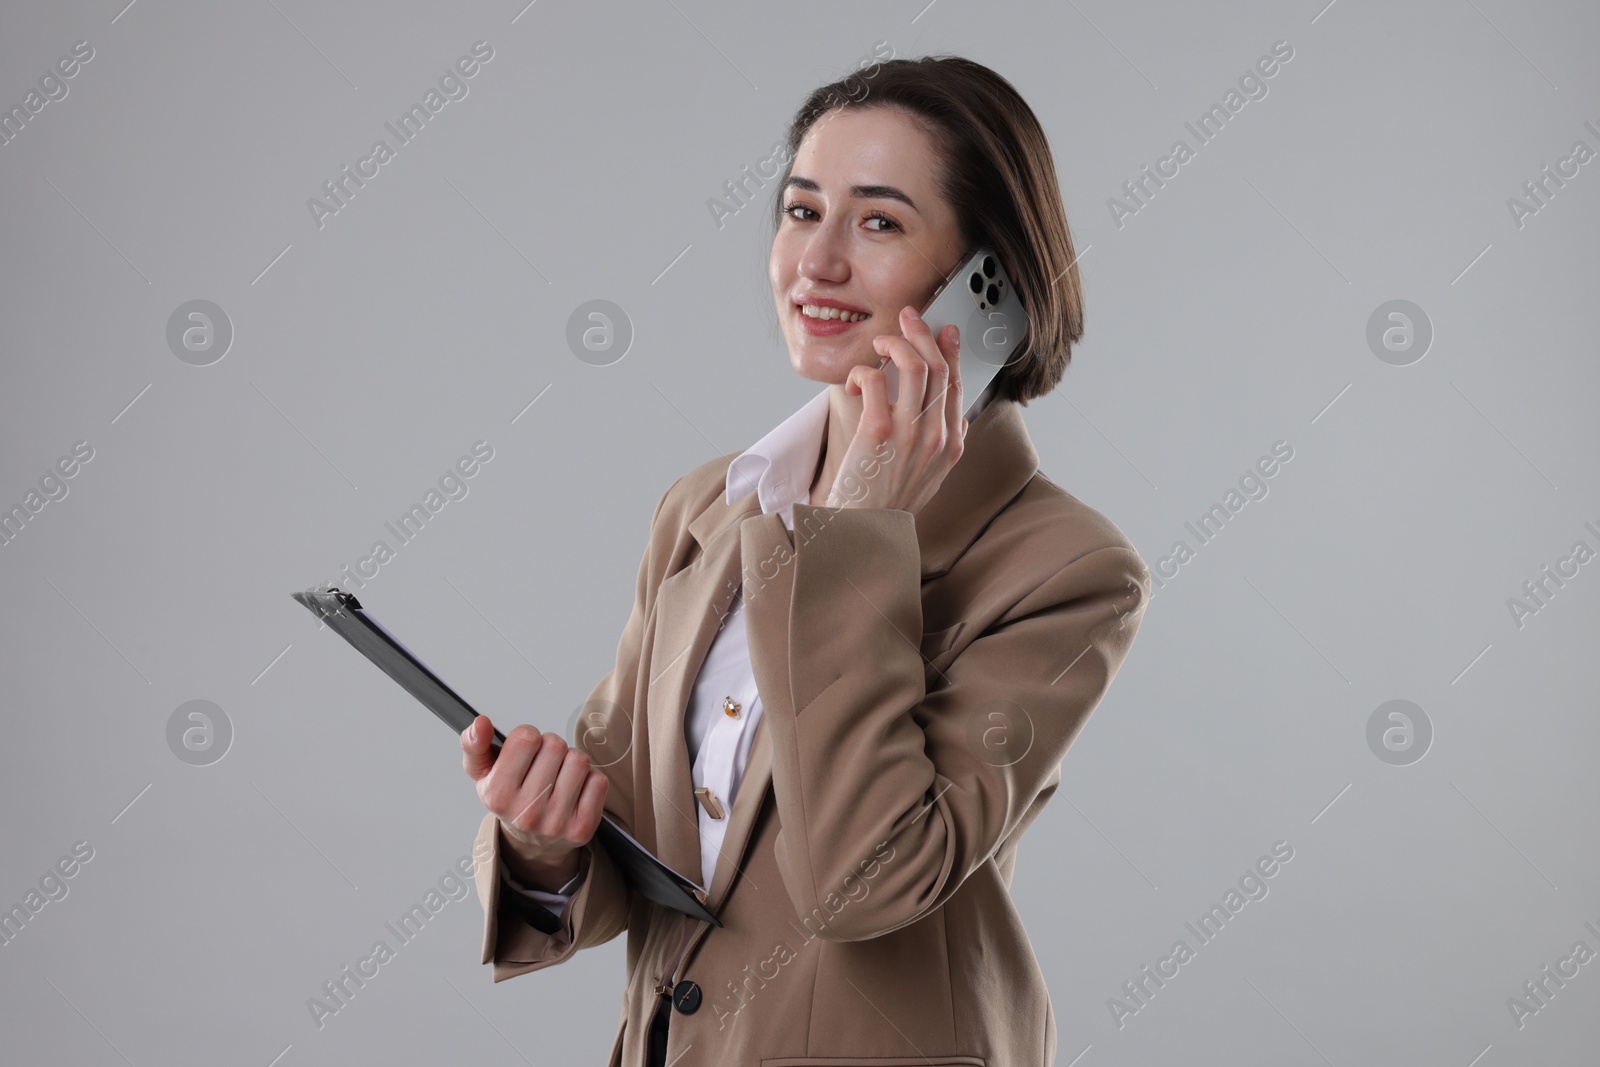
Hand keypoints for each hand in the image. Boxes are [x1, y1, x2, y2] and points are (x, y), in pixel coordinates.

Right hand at [461, 714, 607, 890]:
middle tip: (545, 764)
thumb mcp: (483, 772)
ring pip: (579, 760)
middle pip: (555, 745)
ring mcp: (555, 823)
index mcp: (497, 795)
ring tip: (560, 775)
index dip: (529, 736)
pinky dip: (590, 778)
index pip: (526, 737)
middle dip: (552, 747)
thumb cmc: (510, 797)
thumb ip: (474, 744)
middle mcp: (525, 812)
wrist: (532, 841)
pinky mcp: (582, 828)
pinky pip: (598, 780)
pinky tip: (576, 790)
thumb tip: (480, 722)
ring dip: (572, 761)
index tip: (526, 750)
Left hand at [826, 306, 967, 513]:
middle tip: (907, 317)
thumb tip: (954, 416)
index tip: (943, 329)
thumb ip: (945, 444)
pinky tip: (854, 383)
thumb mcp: (932, 476)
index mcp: (951, 444)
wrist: (863, 531)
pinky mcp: (877, 432)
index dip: (950, 349)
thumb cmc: (889, 502)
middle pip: (938, 366)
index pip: (957, 383)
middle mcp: (936, 436)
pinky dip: (862, 372)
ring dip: (894, 343)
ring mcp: (908, 433)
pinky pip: (874, 380)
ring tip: (879, 343)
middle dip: (922, 333)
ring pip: (913, 365)